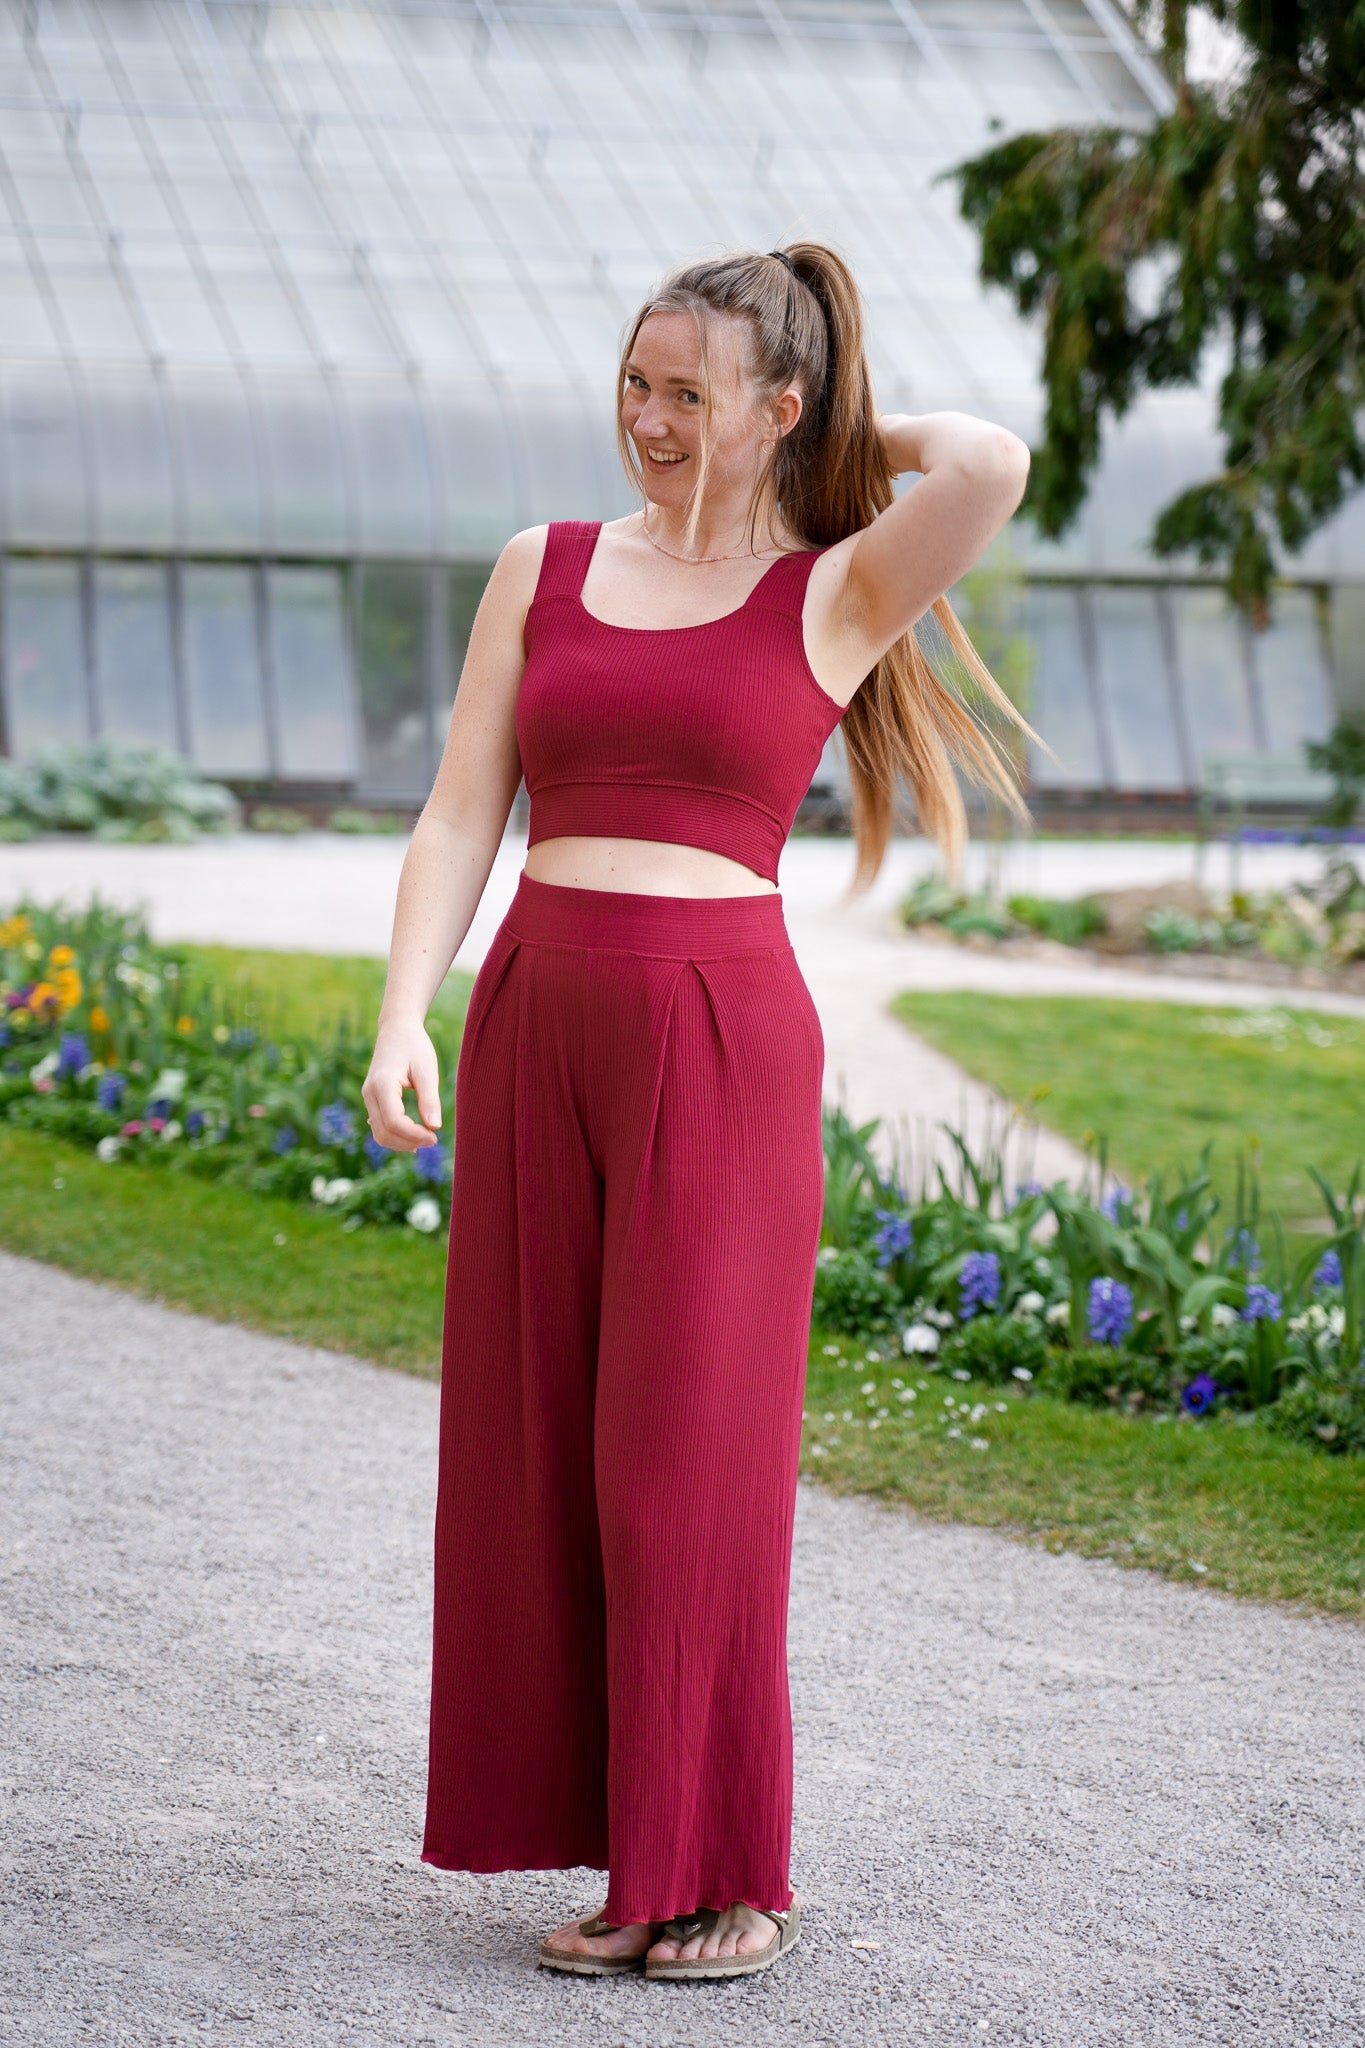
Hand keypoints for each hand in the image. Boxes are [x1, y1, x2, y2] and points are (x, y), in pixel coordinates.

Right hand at [362, 1019, 443, 1150]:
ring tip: (425, 1140)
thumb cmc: (414, 1046)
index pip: (394, 1121)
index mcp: (382, 1084)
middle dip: (408, 1142)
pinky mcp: (371, 1099)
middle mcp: (369, 1093)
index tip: (435, 1137)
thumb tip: (435, 1127)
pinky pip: (378, 1126)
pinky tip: (413, 1137)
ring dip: (400, 1142)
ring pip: (379, 1133)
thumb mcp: (427, 1070)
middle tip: (433, 1140)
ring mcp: (367, 1097)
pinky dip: (394, 1135)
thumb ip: (429, 1098)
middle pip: (384, 1132)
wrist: (396, 1030)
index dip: (414, 1135)